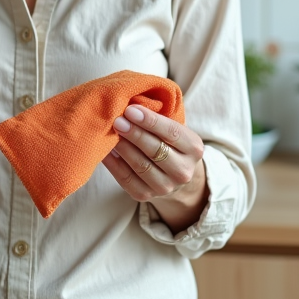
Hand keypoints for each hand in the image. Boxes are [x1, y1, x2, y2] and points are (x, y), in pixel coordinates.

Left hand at [103, 104, 207, 229]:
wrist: (174, 174)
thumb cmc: (169, 142)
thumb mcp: (174, 128)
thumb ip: (159, 117)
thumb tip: (129, 103)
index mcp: (193, 148)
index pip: (172, 132)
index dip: (150, 121)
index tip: (131, 109)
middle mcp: (183, 171)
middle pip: (155, 150)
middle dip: (134, 133)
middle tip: (118, 120)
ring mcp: (165, 187)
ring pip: (140, 165)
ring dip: (123, 147)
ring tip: (110, 132)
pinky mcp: (145, 195)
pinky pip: (126, 179)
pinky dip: (113, 163)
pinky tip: (105, 149)